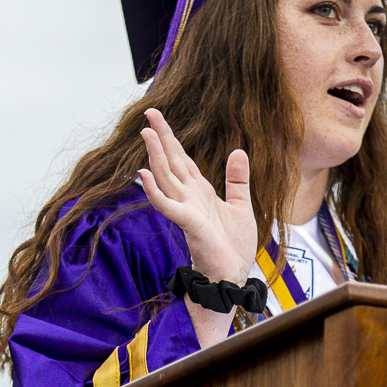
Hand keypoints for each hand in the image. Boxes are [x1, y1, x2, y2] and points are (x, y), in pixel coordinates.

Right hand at [138, 108, 256, 284]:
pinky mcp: (188, 224)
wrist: (232, 274)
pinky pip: (167, 205)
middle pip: (171, 161)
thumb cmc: (233, 245)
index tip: (158, 116)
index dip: (171, 137)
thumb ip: (237, 180)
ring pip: (166, 177)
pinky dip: (155, 190)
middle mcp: (189, 197)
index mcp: (200, 191)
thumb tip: (238, 151)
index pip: (182, 158)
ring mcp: (186, 209)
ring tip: (146, 134)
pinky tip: (145, 173)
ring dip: (155, 156)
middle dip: (160, 138)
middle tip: (149, 112)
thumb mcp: (242, 205)